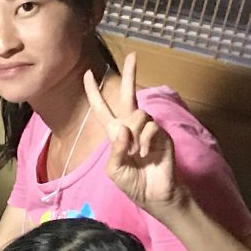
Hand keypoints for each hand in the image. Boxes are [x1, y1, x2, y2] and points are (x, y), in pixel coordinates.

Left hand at [84, 52, 178, 212]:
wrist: (154, 195)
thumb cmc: (133, 183)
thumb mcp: (115, 170)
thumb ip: (116, 150)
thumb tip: (123, 128)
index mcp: (116, 133)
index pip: (103, 109)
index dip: (94, 92)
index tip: (88, 74)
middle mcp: (131, 126)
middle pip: (128, 95)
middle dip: (130, 75)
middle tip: (132, 55)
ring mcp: (148, 129)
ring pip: (138, 115)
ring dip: (134, 135)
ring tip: (137, 154)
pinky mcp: (162, 134)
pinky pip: (150, 128)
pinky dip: (145, 142)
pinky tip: (147, 154)